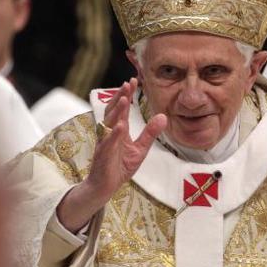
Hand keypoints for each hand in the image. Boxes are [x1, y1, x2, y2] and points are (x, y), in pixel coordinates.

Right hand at [57, 78, 166, 231]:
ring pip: (109, 123)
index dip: (126, 94)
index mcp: (118, 129)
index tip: (133, 80)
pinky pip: (107, 143)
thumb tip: (163, 116)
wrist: (106, 187)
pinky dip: (113, 134)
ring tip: (125, 99)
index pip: (122, 108)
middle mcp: (109, 132)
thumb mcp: (140, 149)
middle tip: (128, 83)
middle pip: (113, 110)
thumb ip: (150, 133)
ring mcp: (105, 143)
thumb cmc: (120, 166)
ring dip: (117, 111)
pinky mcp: (103, 155)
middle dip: (120, 96)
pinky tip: (120, 126)